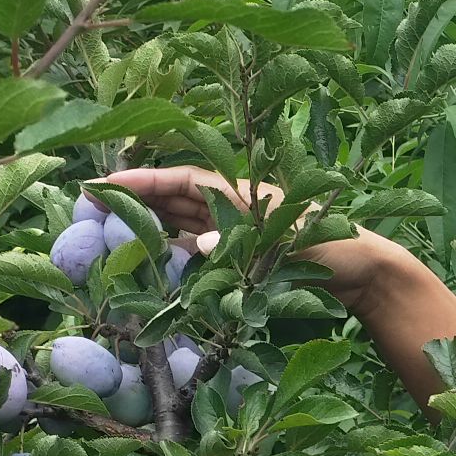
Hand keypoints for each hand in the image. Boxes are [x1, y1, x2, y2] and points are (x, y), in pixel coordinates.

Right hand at [101, 165, 407, 311]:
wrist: (368, 274)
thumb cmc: (337, 247)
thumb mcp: (292, 242)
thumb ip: (246, 242)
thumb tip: (198, 243)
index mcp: (245, 191)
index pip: (182, 180)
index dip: (142, 180)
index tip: (102, 183)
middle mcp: (236, 206)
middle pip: (174, 197)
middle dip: (133, 197)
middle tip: (87, 204)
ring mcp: (237, 230)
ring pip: (180, 220)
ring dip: (146, 220)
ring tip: (104, 226)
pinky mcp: (242, 256)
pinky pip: (197, 246)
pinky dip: (171, 247)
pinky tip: (146, 254)